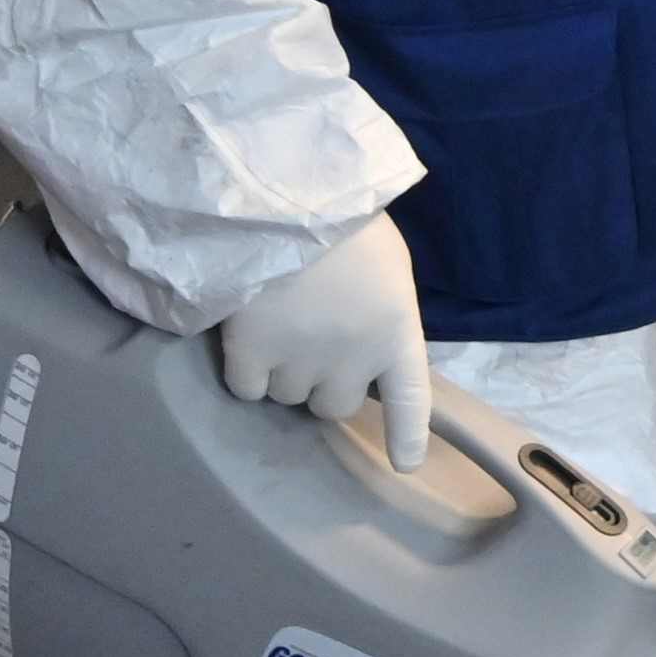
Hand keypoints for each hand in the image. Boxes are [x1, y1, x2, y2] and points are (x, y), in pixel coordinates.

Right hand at [216, 218, 431, 470]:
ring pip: (286, 397)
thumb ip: (380, 310)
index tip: (405, 464)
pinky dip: (244, 370)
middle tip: (308, 340)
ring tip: (276, 322)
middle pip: (334, 406)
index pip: (411, 401)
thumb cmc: (342, 216)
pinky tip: (245, 334)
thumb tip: (363, 342)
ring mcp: (302, 360)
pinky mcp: (251, 353)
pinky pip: (247, 389)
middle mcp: (355, 358)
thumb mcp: (386, 263)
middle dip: (321, 382)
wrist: (284, 192)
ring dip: (280, 372)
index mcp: (398, 331)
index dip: (407, 436)